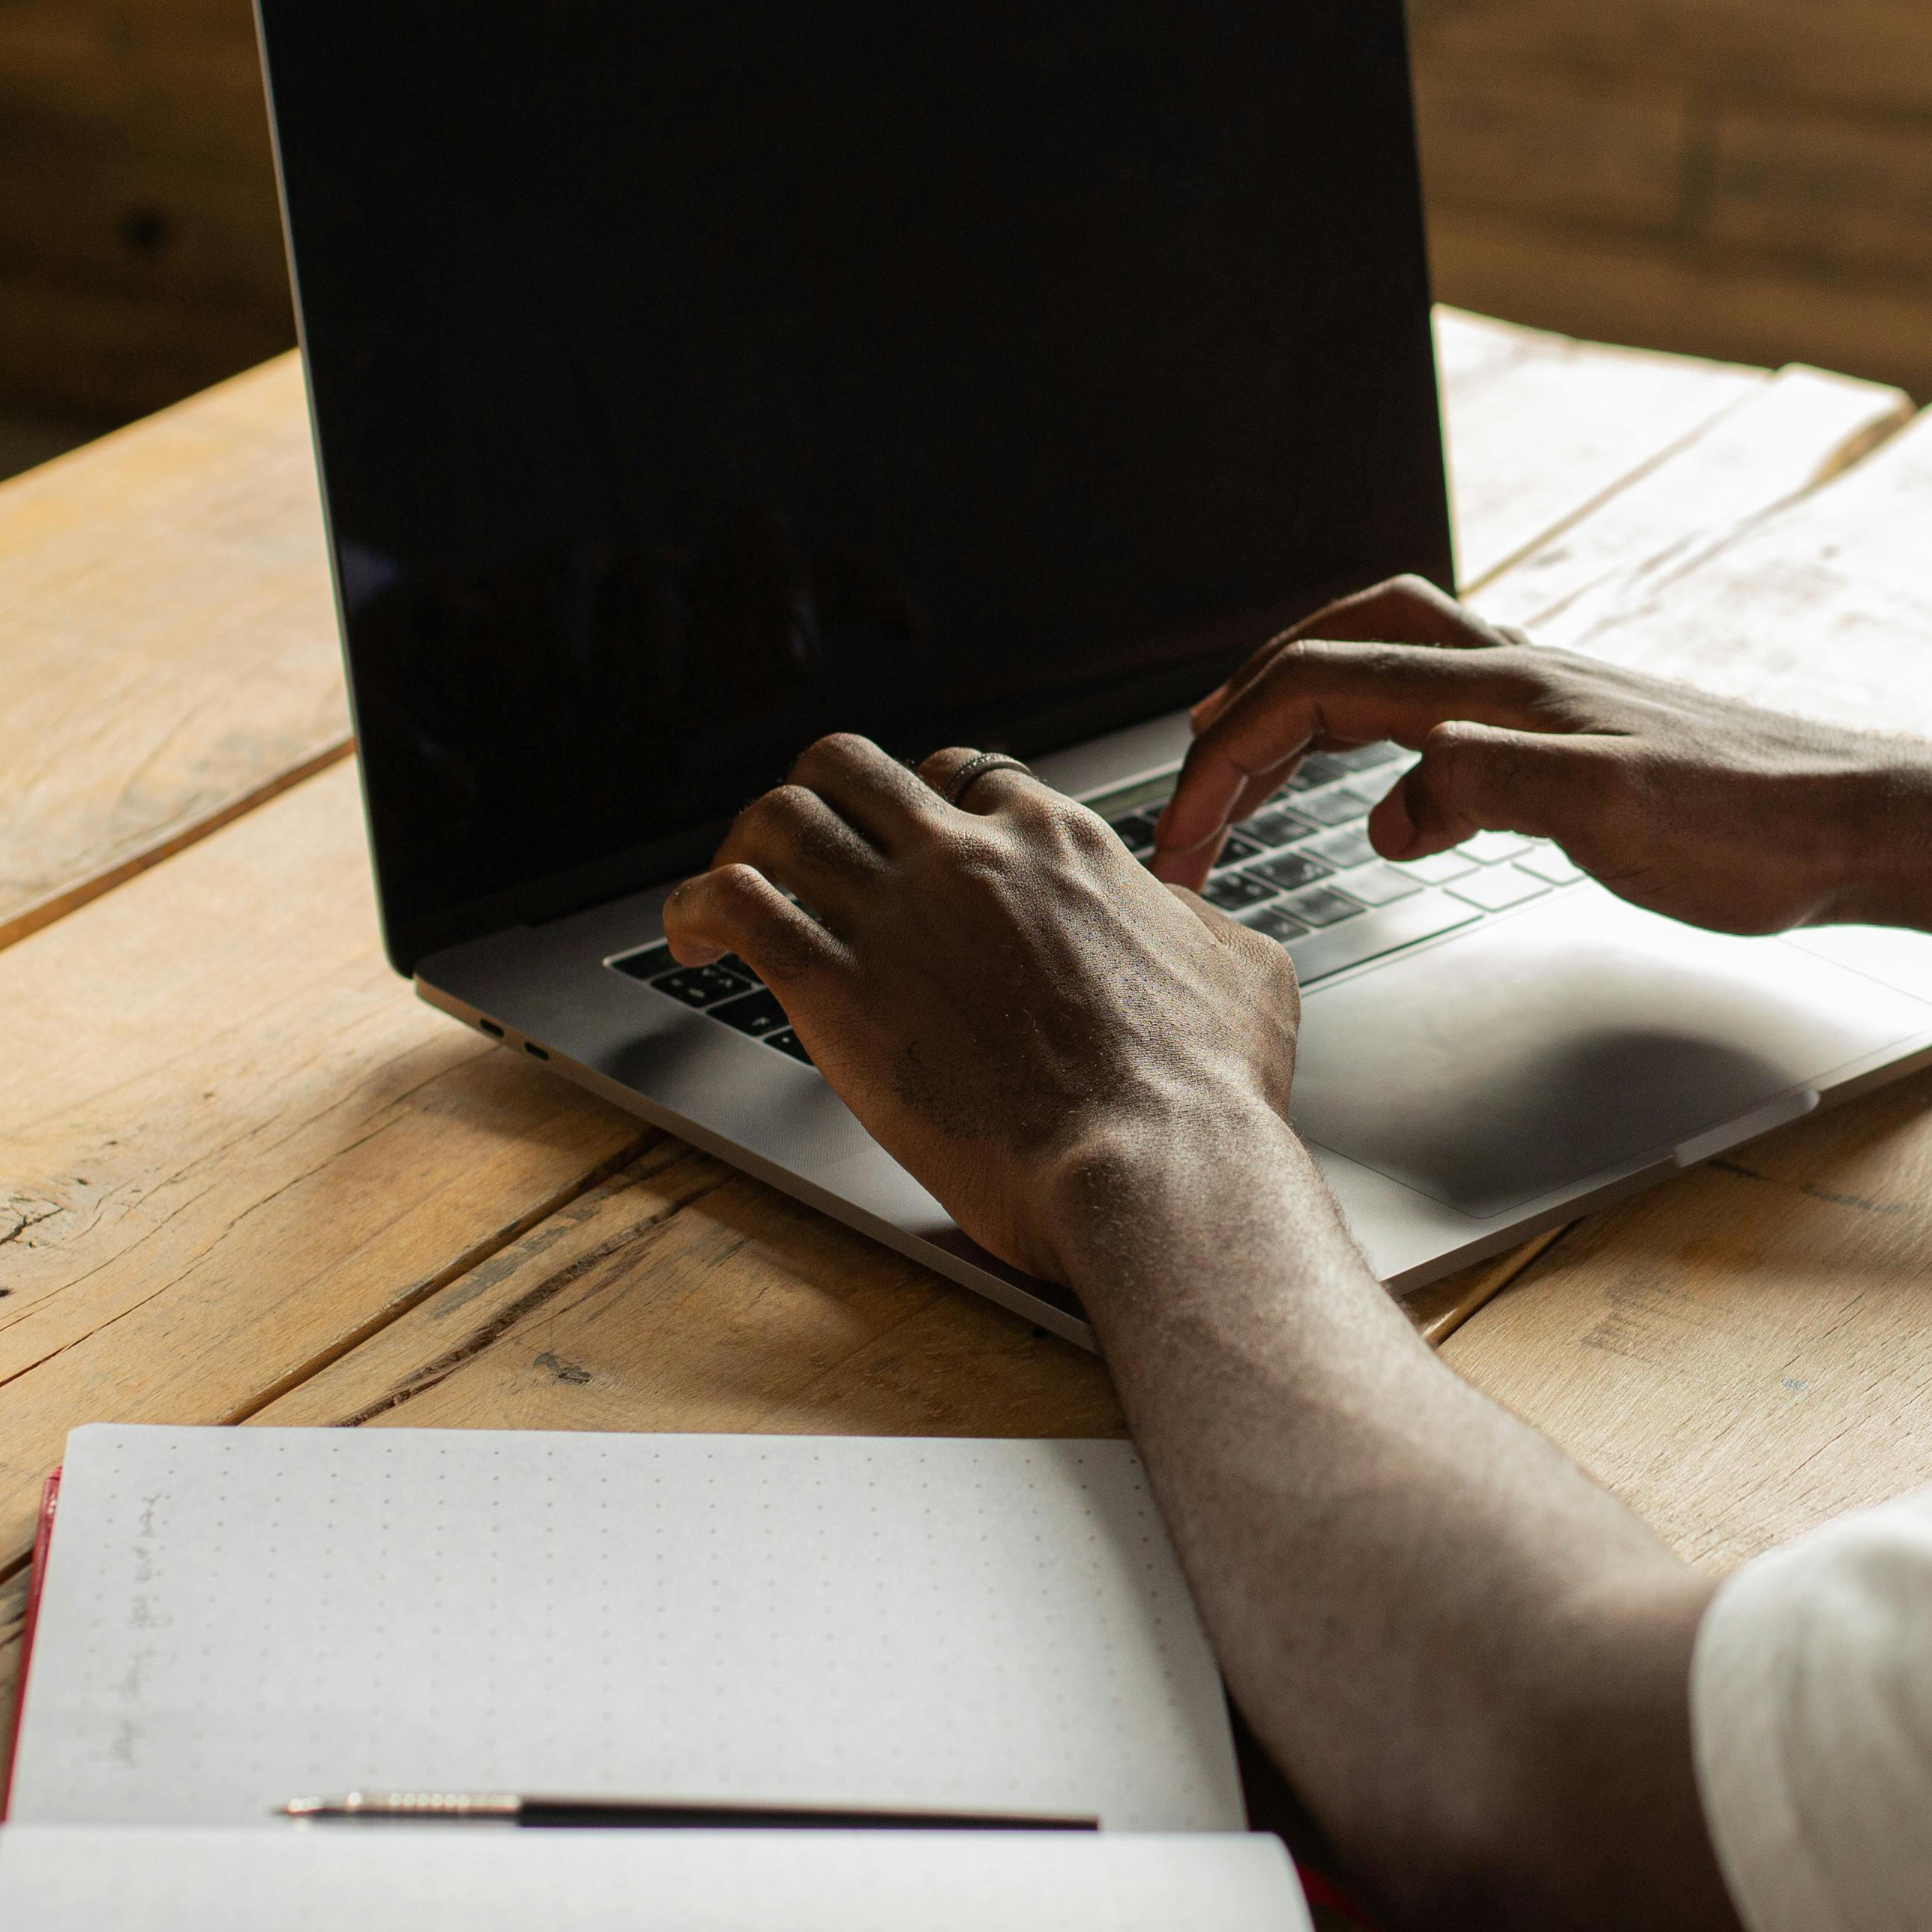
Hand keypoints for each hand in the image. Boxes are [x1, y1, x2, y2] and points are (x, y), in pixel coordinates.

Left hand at [662, 736, 1299, 1281]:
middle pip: (853, 766)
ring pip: (781, 816)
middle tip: (802, 850)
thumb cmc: (1207, 1091)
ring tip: (727, 889)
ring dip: (743, 845)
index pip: (964, 774)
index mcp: (1060, 843)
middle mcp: (969, 858)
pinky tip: (689, 937)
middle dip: (816, 798)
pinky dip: (696, 907)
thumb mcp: (1243, 971)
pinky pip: (735, 905)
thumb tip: (1186, 915)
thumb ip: (1199, 922)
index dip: (926, 806)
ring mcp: (899, 915)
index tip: (908, 847)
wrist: (1158, 1165)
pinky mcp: (838, 990)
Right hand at [1147, 576, 1931, 937]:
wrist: (1857, 822)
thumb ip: (1494, 790)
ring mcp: (1543, 702)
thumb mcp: (1615, 816)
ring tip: (1249, 755)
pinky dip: (1379, 725)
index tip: (1184, 837)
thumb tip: (1386, 804)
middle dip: (1243, 708)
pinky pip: (1441, 702)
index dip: (1229, 754)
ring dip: (1302, 696)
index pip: (1319, 688)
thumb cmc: (1753, 824)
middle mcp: (1513, 677)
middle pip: (1335, 652)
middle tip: (1189, 788)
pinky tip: (1391, 785)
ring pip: (1386, 660)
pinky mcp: (1574, 737)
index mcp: (1502, 692)